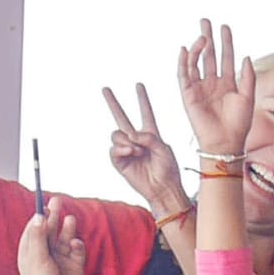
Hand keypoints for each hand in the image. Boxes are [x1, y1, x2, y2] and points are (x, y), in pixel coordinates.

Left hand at [19, 204, 89, 274]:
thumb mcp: (36, 257)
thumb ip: (38, 236)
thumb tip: (38, 216)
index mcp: (30, 252)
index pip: (33, 230)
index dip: (38, 217)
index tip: (42, 205)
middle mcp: (44, 253)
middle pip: (49, 230)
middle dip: (53, 216)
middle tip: (57, 200)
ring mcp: (59, 258)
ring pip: (63, 238)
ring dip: (67, 228)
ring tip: (70, 219)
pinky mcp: (73, 264)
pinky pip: (76, 250)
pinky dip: (77, 245)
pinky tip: (75, 244)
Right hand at [102, 83, 184, 213]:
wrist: (163, 188)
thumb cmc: (168, 170)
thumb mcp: (164, 149)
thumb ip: (149, 138)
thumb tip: (131, 135)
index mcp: (151, 135)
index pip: (145, 113)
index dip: (142, 99)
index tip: (139, 85)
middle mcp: (137, 140)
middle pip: (122, 117)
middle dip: (113, 102)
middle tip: (105, 88)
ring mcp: (127, 150)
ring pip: (117, 134)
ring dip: (126, 140)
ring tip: (138, 150)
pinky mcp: (120, 161)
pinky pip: (114, 149)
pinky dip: (122, 149)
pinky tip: (131, 152)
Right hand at [174, 21, 252, 154]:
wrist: (226, 142)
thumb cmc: (239, 123)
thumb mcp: (248, 96)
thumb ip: (247, 76)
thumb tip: (246, 56)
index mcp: (227, 83)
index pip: (225, 57)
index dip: (226, 42)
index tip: (225, 26)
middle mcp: (212, 83)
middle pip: (209, 55)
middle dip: (207, 38)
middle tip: (205, 21)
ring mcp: (199, 88)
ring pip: (196, 62)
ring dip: (198, 48)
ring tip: (203, 36)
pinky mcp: (188, 95)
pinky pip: (183, 75)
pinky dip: (184, 62)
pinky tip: (187, 50)